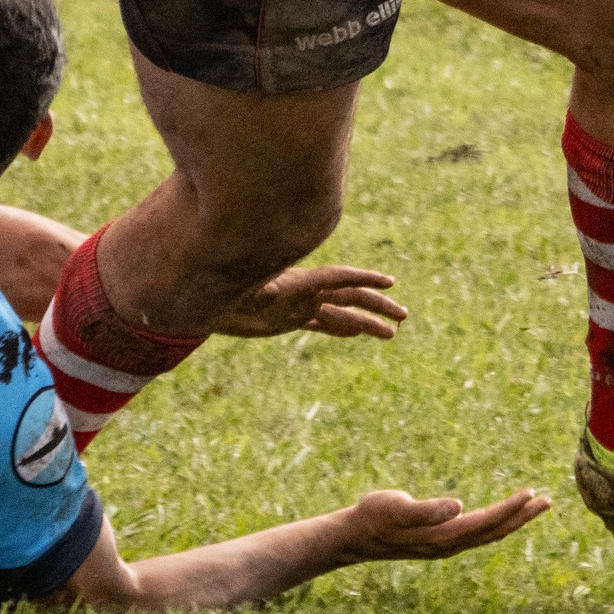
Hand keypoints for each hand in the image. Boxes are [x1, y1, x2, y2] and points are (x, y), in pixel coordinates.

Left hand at [216, 265, 407, 339]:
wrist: (208, 302)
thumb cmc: (225, 296)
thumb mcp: (245, 295)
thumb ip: (260, 292)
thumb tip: (270, 293)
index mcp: (300, 284)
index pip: (339, 278)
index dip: (364, 278)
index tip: (390, 281)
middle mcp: (306, 293)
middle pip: (350, 296)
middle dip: (377, 304)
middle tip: (404, 315)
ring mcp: (300, 306)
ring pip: (342, 313)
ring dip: (366, 322)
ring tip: (392, 334)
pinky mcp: (291, 319)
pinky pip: (324, 325)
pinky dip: (342, 328)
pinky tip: (357, 333)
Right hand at [336, 488, 550, 562]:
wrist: (355, 537)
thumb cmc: (373, 516)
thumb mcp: (396, 506)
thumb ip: (426, 508)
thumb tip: (459, 506)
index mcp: (442, 536)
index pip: (485, 522)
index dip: (509, 509)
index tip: (531, 493)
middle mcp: (449, 545)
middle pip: (494, 532)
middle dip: (522, 517)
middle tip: (548, 501)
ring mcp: (445, 546)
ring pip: (488, 534)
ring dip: (512, 521)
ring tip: (533, 505)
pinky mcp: (440, 541)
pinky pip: (477, 534)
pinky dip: (495, 523)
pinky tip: (499, 516)